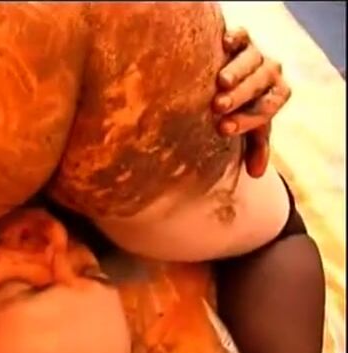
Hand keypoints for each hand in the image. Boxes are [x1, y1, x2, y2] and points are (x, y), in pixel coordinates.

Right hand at [214, 28, 291, 177]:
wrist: (228, 81)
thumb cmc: (238, 109)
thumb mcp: (248, 128)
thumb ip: (255, 146)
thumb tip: (257, 174)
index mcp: (275, 95)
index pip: (267, 107)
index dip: (247, 119)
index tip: (224, 128)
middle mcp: (269, 73)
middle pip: (260, 82)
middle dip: (240, 96)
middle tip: (219, 107)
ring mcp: (256, 53)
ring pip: (252, 58)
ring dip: (237, 71)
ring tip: (220, 82)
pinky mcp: (241, 39)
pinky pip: (242, 36)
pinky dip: (235, 38)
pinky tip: (223, 44)